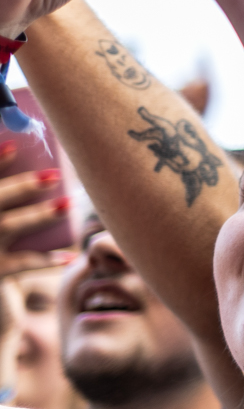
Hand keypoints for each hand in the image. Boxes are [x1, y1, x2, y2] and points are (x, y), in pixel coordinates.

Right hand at [0, 145, 71, 279]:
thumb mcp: (2, 208)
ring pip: (11, 225)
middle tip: (53, 175)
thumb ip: (11, 194)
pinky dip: (47, 260)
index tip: (14, 146)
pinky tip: (71, 255)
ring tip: (67, 204)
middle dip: (22, 187)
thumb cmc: (1, 231)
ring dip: (40, 214)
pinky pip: (24, 262)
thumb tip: (27, 155)